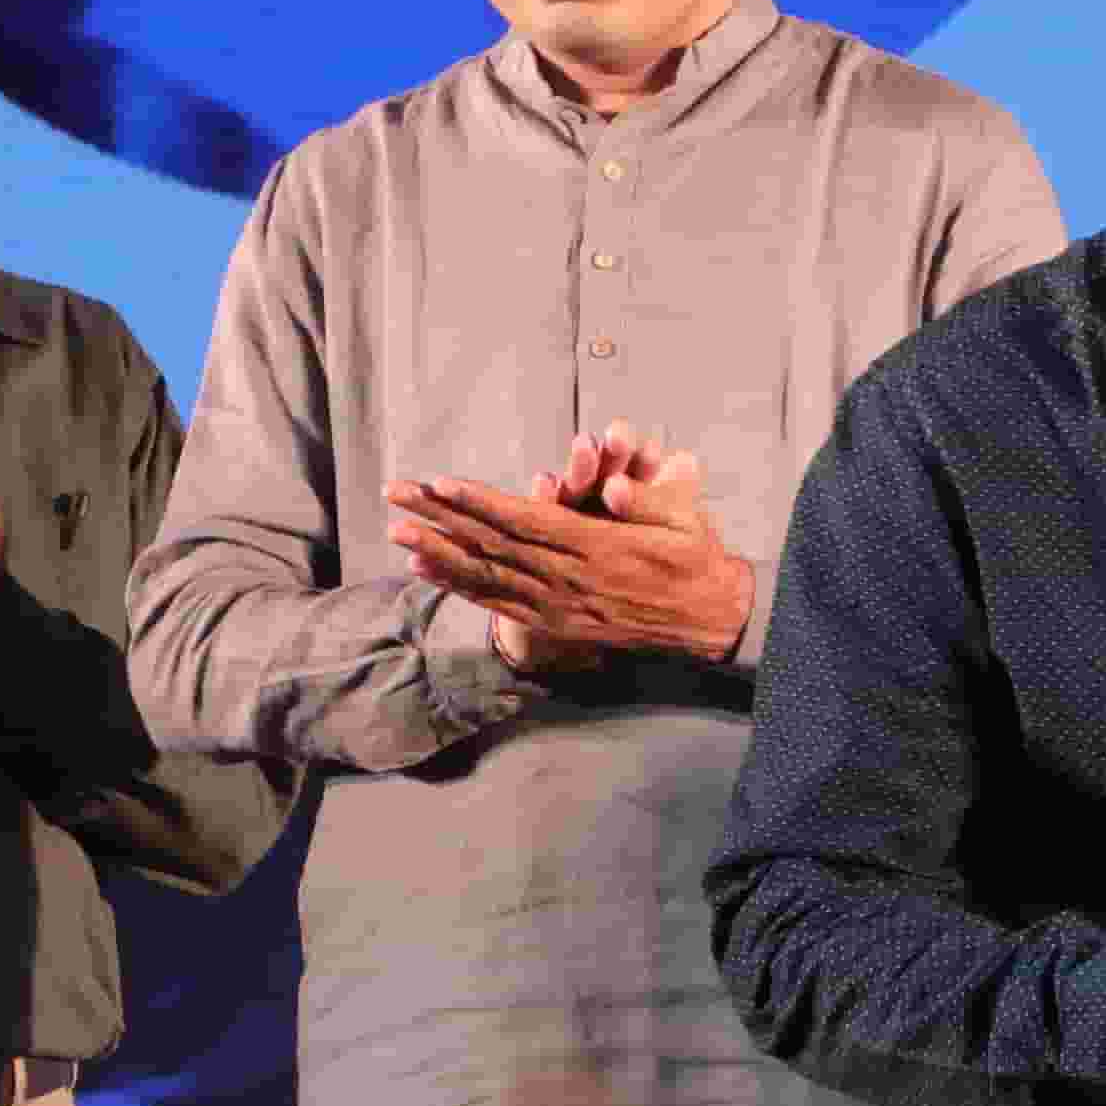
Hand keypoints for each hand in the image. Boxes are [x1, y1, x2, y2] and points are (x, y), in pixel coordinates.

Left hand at [389, 432, 752, 680]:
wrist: (709, 619)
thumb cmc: (695, 558)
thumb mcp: (686, 522)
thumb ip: (650, 503)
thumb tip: (617, 490)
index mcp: (600, 549)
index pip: (528, 522)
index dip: (480, 502)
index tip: (440, 482)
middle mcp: (571, 581)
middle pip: (494, 545)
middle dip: (440, 516)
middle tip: (397, 492)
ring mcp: (560, 606)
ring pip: (488, 576)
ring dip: (438, 551)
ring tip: (396, 529)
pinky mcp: (557, 622)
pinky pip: (498, 603)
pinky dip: (459, 585)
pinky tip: (426, 567)